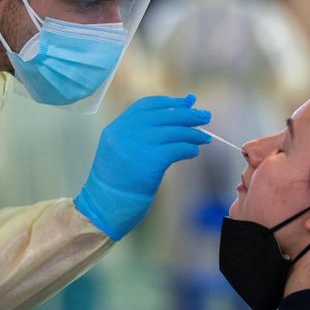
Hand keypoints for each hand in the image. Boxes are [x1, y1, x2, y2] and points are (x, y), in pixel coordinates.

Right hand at [75, 94, 211, 239]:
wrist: (104, 207)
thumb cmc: (116, 181)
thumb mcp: (119, 150)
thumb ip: (142, 133)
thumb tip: (170, 119)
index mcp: (117, 127)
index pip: (146, 105)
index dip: (168, 102)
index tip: (186, 103)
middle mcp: (126, 132)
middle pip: (164, 115)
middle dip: (188, 114)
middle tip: (205, 116)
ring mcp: (139, 145)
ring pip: (174, 131)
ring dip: (193, 133)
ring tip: (204, 137)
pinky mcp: (152, 161)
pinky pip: (178, 148)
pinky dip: (190, 149)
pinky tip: (194, 152)